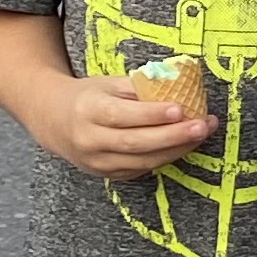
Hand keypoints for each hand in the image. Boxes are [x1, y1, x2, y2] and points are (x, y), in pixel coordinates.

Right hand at [29, 70, 214, 176]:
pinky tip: (185, 144)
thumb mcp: (107, 84)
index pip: (122, 115)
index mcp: (88, 111)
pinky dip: (166, 157)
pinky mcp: (108, 174)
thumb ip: (139, 86)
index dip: (151, 115)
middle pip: (135, 143)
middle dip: (173, 136)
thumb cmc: (88, 97)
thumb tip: (178, 82)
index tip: (180, 109)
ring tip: (202, 133)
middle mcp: (90, 140)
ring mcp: (97, 162)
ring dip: (177, 149)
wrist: (54, 123)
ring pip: (142, 160)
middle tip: (202, 126)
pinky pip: (142, 168)